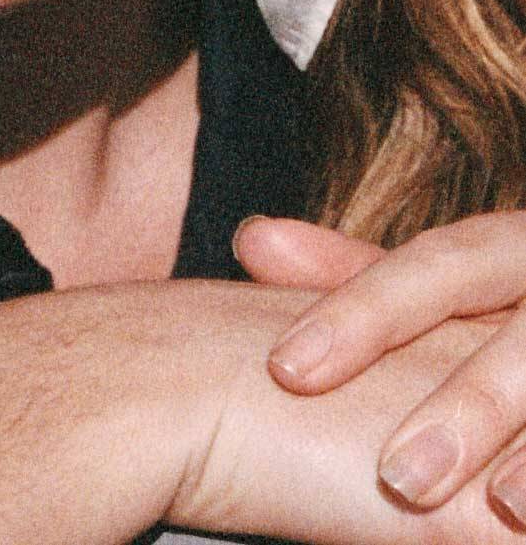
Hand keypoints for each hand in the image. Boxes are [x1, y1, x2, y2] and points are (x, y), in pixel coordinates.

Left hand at [235, 212, 525, 523]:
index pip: (431, 265)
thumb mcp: (460, 283)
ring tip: (506, 510)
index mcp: (512, 246)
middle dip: (467, 404)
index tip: (286, 368)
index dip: (361, 312)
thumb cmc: (524, 311)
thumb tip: (251, 239)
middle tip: (400, 478)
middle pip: (521, 336)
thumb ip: (362, 272)